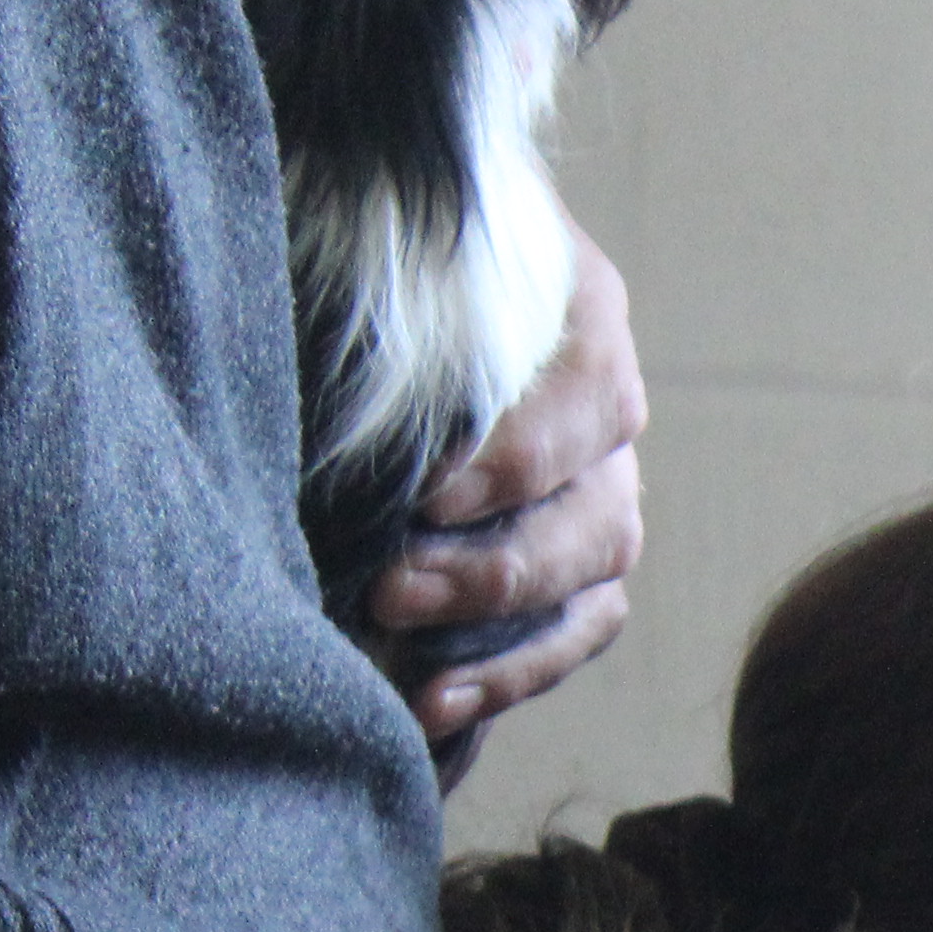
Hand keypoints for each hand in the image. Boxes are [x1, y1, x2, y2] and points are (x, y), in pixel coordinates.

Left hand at [370, 228, 647, 741]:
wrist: (359, 265)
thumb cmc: (357, 235)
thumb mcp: (363, 227)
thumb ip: (368, 275)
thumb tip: (323, 327)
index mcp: (581, 307)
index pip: (587, 393)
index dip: (516, 456)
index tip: (424, 491)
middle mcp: (608, 407)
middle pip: (598, 509)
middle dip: (493, 566)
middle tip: (390, 589)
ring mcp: (600, 488)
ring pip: (598, 576)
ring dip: (504, 629)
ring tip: (414, 668)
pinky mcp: (573, 561)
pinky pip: (580, 629)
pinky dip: (515, 672)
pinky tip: (436, 704)